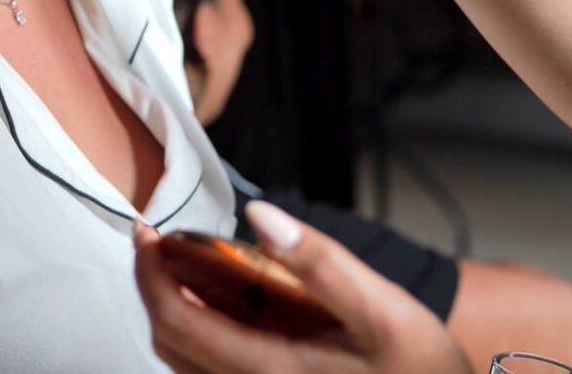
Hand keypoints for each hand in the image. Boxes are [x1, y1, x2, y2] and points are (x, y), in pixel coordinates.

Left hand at [134, 201, 468, 373]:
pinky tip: (225, 303)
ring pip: (187, 361)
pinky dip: (201, 333)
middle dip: (156, 288)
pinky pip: (212, 371)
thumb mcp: (385, 310)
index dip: (150, 274)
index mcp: (271, 371)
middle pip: (170, 343)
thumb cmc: (424, 372)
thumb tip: (260, 215)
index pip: (176, 321)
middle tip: (161, 243)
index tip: (147, 233)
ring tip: (186, 265)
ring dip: (176, 311)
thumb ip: (321, 262)